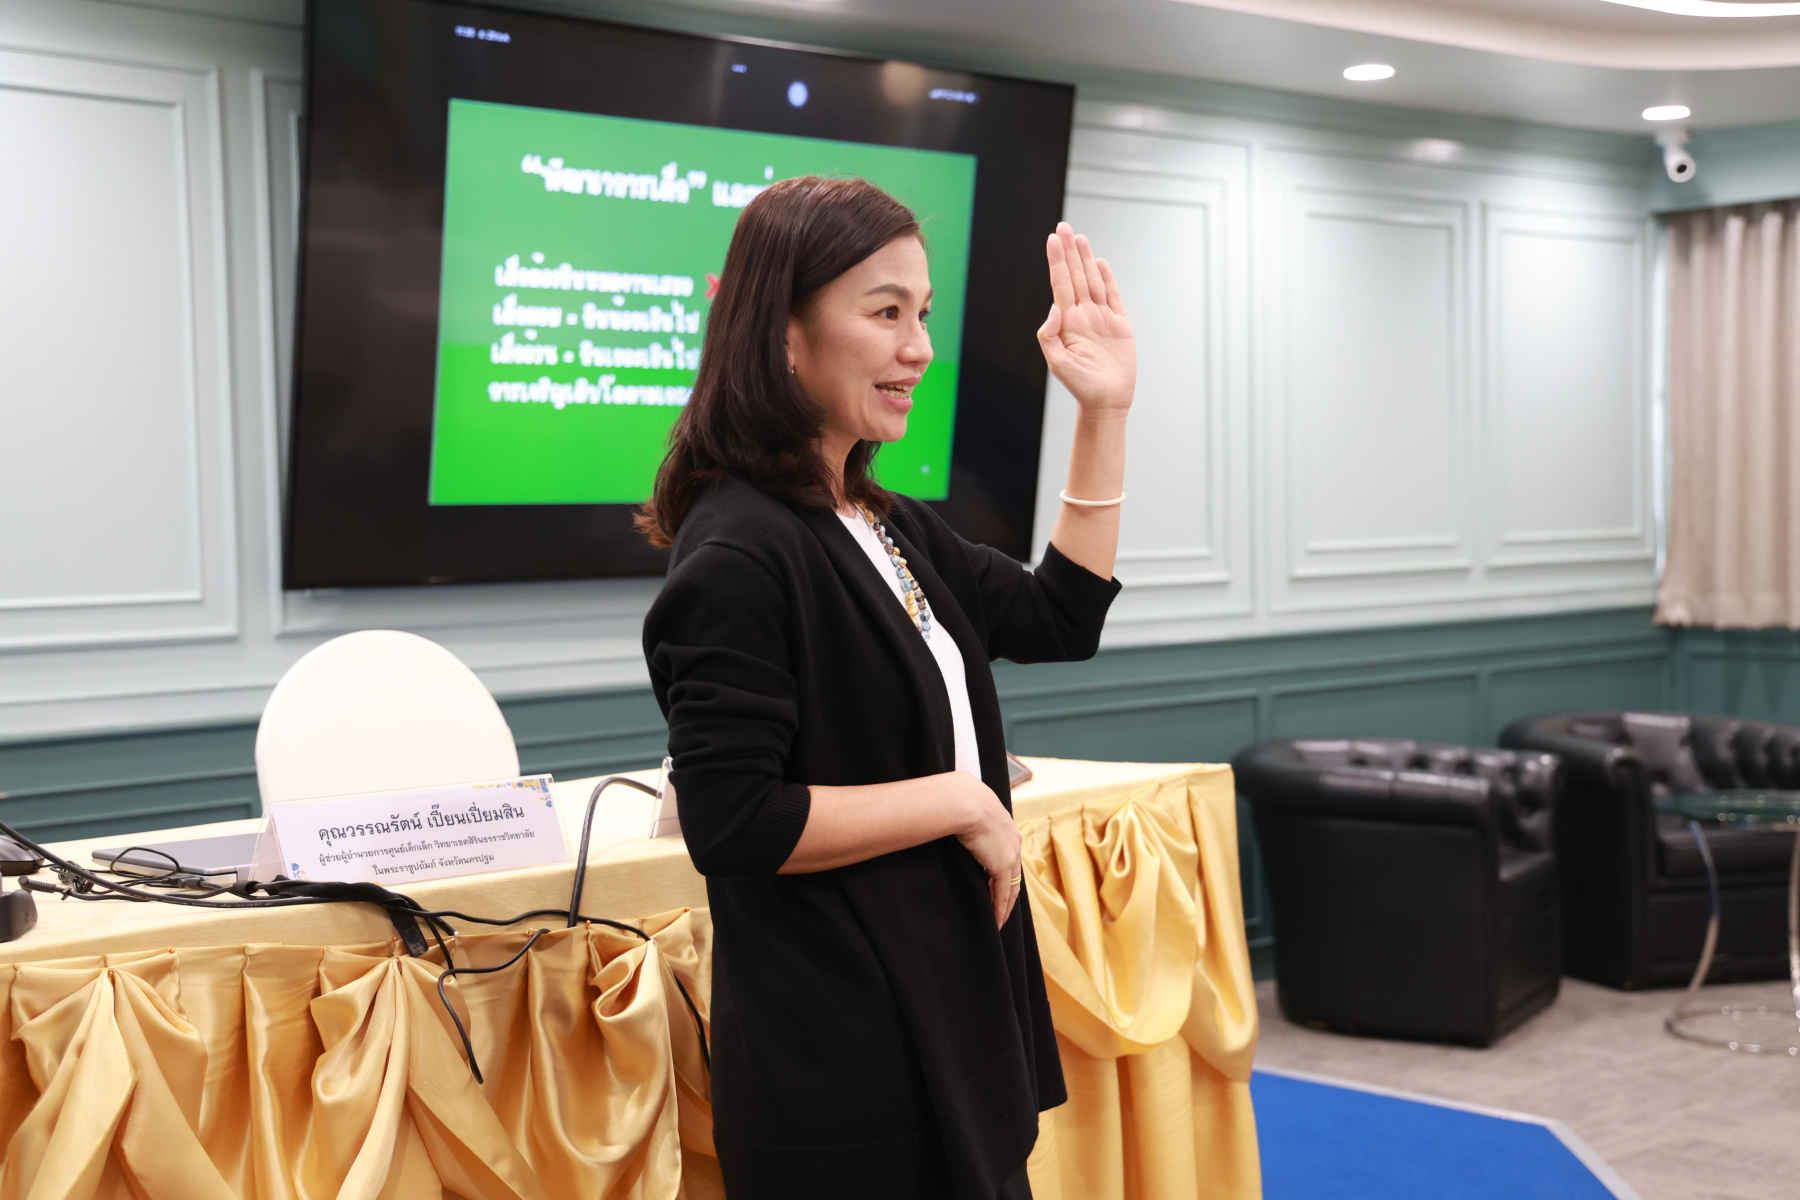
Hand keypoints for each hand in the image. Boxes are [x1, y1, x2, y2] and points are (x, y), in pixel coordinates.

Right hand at [952, 773, 1024, 928]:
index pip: (1010, 856)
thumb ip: (969, 820)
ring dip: (1005, 906)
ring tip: (999, 921)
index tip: (999, 885)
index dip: (1005, 873)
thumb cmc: (961, 801)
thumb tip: (953, 820)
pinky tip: (996, 920)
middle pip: (1015, 876)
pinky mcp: (1003, 866)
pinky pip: (1003, 893)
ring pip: (1012, 888)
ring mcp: (1011, 855)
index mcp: (1007, 828)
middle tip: (1003, 911)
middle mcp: (1014, 842)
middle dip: (1009, 895)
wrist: (966, 802)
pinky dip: (1000, 908)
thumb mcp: (970, 810)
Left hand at [1036, 222, 1135, 412]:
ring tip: (1079, 238)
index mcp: (1066, 322)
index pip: (1060, 284)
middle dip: (1069, 251)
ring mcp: (1101, 318)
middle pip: (1075, 276)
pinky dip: (1107, 279)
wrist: (1106, 401)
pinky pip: (1113, 296)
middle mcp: (1083, 315)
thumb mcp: (1057, 362)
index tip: (1052, 240)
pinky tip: (1100, 263)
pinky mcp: (1120, 324)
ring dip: (1086, 259)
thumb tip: (1054, 307)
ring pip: (1092, 281)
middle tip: (1063, 227)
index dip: (1056, 261)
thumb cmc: (1080, 385)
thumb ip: (1050, 334)